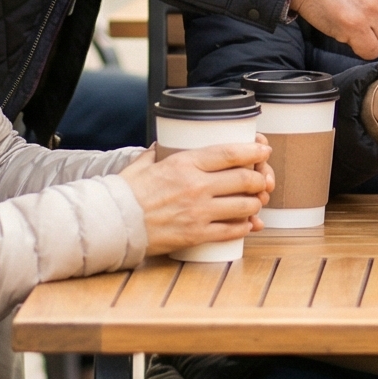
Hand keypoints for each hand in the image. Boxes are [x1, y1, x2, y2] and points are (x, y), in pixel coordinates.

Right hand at [123, 141, 272, 256]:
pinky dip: (245, 227)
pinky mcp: (196, 235)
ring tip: (256, 201)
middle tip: (264, 179)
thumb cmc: (126, 192)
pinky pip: (231, 231)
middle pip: (244, 180)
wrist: (113, 224)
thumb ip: (160, 152)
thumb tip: (165, 143)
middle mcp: (196, 187)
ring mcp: (198, 213)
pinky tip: (248, 224)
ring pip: (243, 206)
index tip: (264, 150)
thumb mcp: (144, 163)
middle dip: (261, 179)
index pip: (230, 153)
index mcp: (184, 164)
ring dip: (256, 203)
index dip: (254, 150)